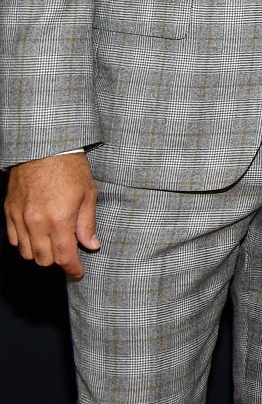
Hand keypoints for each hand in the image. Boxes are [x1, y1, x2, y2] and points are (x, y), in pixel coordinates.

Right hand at [4, 153, 100, 278]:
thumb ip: (87, 224)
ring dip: (40, 253)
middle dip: (57, 261)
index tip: (77, 272)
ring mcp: (20, 218)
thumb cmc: (70, 168)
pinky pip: (13, 239)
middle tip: (68, 253)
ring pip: (26, 253)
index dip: (72, 268)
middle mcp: (37, 222)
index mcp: (60, 219)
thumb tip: (92, 245)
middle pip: (44, 259)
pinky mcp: (9, 212)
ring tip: (53, 243)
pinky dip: (25, 242)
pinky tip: (37, 234)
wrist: (44, 149)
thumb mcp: (88, 194)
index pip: (64, 256)